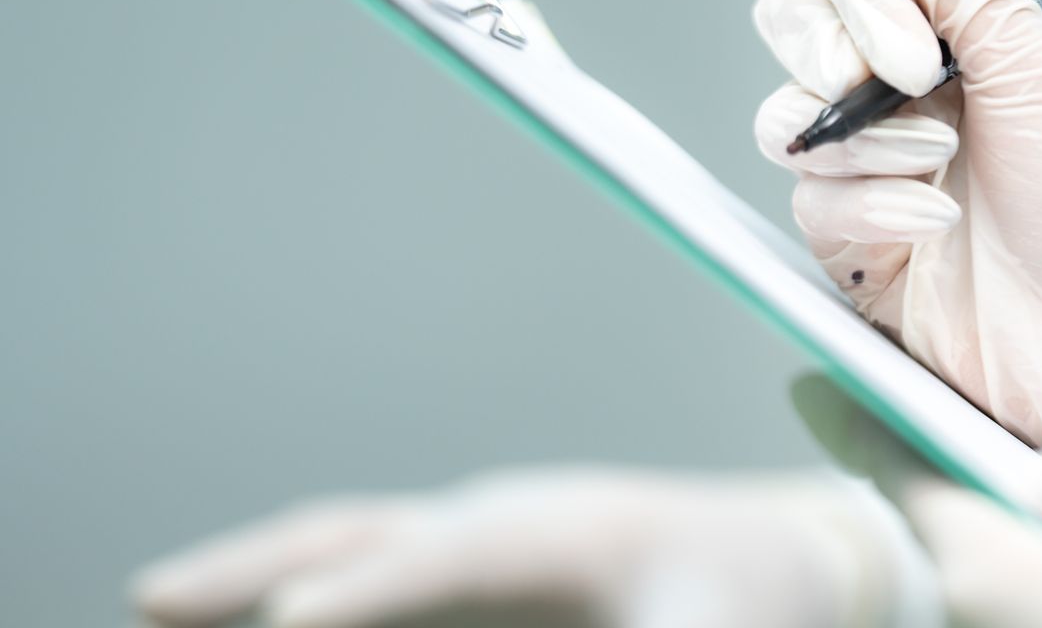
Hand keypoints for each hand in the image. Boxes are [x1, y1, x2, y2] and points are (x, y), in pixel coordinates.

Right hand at [130, 467, 935, 627]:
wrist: (793, 553)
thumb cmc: (755, 592)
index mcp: (563, 526)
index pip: (446, 554)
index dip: (367, 590)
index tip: (289, 622)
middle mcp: (507, 519)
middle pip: (363, 529)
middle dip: (257, 562)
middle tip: (153, 596)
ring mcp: (487, 538)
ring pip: (351, 544)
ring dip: (256, 572)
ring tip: (159, 605)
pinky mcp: (484, 569)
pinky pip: (381, 575)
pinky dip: (310, 589)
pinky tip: (269, 616)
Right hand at [754, 0, 1041, 489]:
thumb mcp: (1029, 64)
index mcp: (938, 43)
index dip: (863, 3)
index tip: (924, 50)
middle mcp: (891, 98)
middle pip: (790, 30)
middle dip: (822, 50)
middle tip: (892, 83)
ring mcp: (865, 174)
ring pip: (787, 122)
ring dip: (863, 142)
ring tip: (940, 166)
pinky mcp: (847, 249)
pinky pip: (809, 205)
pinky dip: (869, 207)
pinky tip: (932, 222)